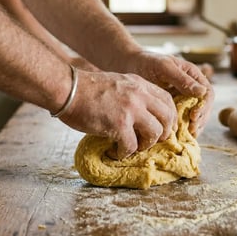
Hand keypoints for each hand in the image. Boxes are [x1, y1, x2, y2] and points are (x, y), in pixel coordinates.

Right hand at [59, 70, 177, 158]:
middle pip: (168, 117)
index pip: (167, 100)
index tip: (163, 127)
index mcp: (140, 84)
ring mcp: (130, 109)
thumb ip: (133, 95)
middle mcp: (139, 95)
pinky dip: (125, 152)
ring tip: (134, 147)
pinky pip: (132, 145)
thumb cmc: (87, 88)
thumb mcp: (118, 83)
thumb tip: (143, 115)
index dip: (169, 116)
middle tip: (152, 140)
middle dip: (163, 133)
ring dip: (146, 144)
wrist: (67, 88)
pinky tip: (116, 151)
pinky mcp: (118, 124)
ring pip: (155, 132)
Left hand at [123, 51, 213, 136]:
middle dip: (200, 120)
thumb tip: (202, 92)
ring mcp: (183, 99)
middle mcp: (192, 88)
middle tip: (191, 130)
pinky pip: (183, 120)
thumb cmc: (148, 62)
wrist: (130, 65)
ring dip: (194, 127)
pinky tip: (176, 135)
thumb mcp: (164, 67)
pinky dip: (182, 128)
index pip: (208, 94)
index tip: (193, 116)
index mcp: (193, 76)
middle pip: (204, 108)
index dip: (204, 107)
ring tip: (186, 135)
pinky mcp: (174, 108)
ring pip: (195, 116)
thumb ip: (182, 79)